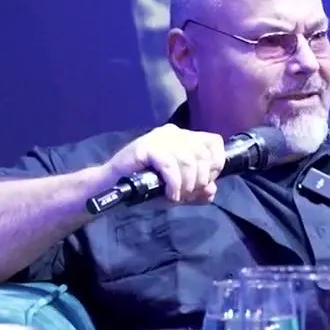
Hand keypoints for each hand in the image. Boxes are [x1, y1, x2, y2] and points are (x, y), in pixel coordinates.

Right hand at [106, 124, 225, 203]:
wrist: (113, 186)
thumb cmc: (146, 187)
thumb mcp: (179, 192)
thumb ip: (197, 192)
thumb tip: (211, 190)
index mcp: (185, 138)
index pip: (214, 143)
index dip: (215, 165)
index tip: (205, 183)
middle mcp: (175, 133)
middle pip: (203, 154)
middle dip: (200, 180)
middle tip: (188, 195)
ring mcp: (160, 137)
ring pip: (188, 160)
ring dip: (187, 185)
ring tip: (178, 196)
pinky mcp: (147, 145)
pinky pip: (170, 165)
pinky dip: (174, 183)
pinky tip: (170, 194)